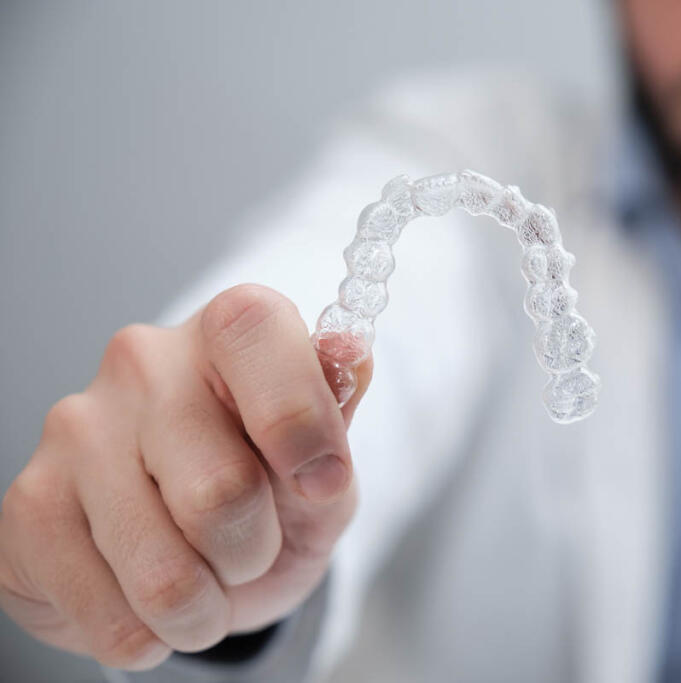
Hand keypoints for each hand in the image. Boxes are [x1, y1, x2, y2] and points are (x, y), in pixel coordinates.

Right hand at [0, 284, 371, 669]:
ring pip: (163, 572)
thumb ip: (338, 422)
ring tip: (203, 582)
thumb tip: (350, 355)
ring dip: (204, 608)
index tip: (324, 483)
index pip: (254, 332)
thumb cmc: (268, 495)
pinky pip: (110, 615)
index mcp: (227, 334)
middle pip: (221, 490)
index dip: (299, 418)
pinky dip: (151, 635)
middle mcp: (142, 362)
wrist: (195, 559)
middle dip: (254, 551)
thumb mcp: (325, 470)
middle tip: (248, 549)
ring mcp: (75, 428)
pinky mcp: (28, 505)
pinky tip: (146, 600)